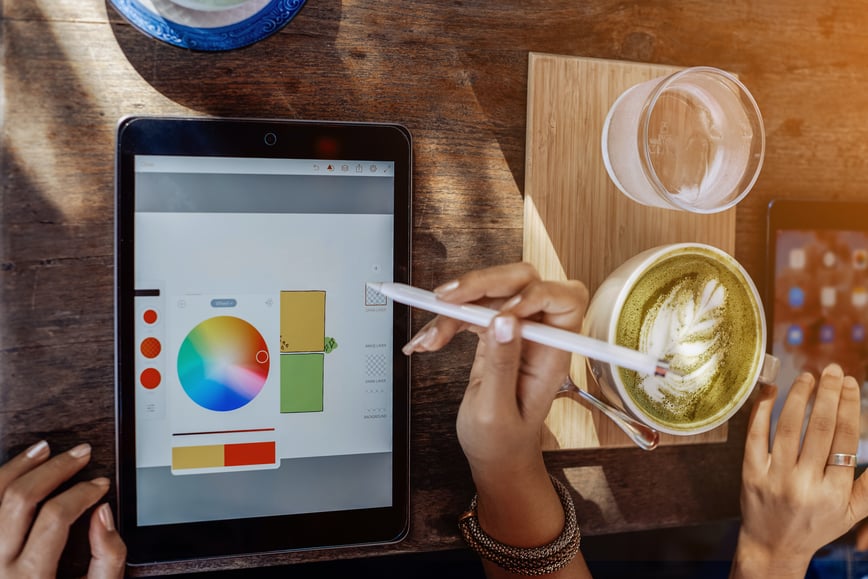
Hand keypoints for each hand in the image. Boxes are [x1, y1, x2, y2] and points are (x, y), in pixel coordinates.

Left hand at [0, 441, 126, 577]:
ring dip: (19, 466)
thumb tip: (103, 514)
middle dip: (56, 468)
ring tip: (44, 450)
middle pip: (21, 498)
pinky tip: (11, 471)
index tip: (99, 485)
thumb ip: (106, 559)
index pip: (56, 516)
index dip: (83, 492)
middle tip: (79, 454)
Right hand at [403, 263, 591, 576]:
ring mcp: (516, 331)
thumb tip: (504, 320)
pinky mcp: (493, 333)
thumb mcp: (497, 409)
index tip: (501, 311)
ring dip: (455, 306)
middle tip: (447, 299)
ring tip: (429, 338)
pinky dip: (445, 322)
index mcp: (554, 352)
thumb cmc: (503, 441)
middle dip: (483, 284)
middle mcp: (539, 335)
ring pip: (491, 291)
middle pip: (522, 281)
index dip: (535, 294)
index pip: (564, 299)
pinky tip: (425, 343)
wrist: (495, 454)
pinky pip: (471, 311)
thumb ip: (501, 363)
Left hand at [731, 364, 867, 577]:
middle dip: (828, 395)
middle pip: (820, 429)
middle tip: (832, 371)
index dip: (848, 406)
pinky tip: (771, 391)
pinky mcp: (750, 473)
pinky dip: (762, 411)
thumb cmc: (815, 524)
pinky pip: (756, 436)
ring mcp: (776, 477)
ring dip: (799, 397)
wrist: (773, 546)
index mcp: (834, 491)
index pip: (845, 440)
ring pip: (788, 428)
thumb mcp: (851, 512)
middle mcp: (806, 483)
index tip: (850, 384)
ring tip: (808, 377)